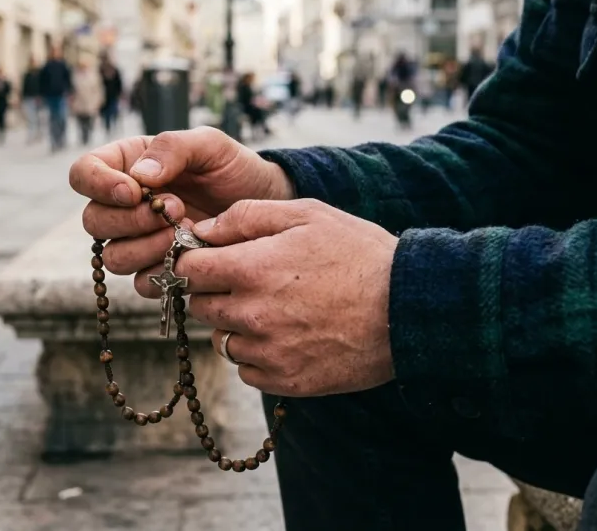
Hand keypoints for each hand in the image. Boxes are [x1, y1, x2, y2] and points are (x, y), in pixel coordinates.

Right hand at [70, 127, 294, 282]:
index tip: (134, 191)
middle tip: (175, 209)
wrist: (265, 203)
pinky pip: (142, 284)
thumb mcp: (210, 145)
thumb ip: (173, 149)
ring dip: (146, 248)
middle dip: (130, 220)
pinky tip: (191, 255)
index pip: (83, 173)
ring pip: (113, 258)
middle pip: (93, 222)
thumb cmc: (234, 168)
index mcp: (127, 166)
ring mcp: (139, 242)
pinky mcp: (158, 270)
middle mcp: (125, 206)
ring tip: (186, 233)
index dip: (98, 185)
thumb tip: (138, 177)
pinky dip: (163, 272)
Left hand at [169, 199, 398, 396]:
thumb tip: (203, 230)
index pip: (187, 270)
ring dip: (237, 326)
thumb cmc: (360, 254)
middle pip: (200, 306)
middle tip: (248, 283)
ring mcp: (267, 351)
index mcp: (251, 268)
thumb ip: (247, 216)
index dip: (195, 262)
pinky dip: (258, 356)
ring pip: (222, 341)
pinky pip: (247, 370)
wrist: (409, 308)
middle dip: (215, 293)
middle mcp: (251, 314)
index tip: (210, 260)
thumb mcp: (307, 215)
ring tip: (275, 311)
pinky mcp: (285, 381)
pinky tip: (288, 337)